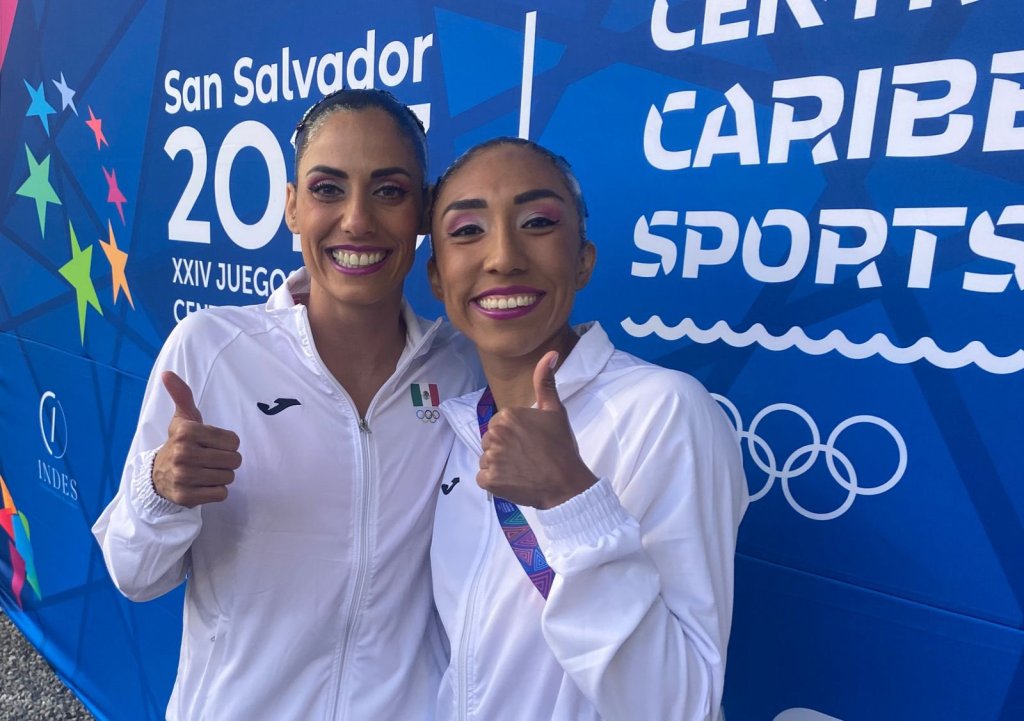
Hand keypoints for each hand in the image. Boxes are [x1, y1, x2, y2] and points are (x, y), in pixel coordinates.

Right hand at [152, 371, 240, 506]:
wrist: (158, 476)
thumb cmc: (180, 442)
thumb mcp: (183, 418)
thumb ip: (182, 395)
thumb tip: (167, 374)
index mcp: (187, 432)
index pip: (234, 441)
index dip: (227, 443)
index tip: (211, 444)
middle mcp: (184, 454)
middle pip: (234, 460)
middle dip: (226, 460)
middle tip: (209, 459)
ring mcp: (184, 477)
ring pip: (228, 477)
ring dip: (221, 476)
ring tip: (205, 471)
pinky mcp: (186, 497)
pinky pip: (221, 494)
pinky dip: (215, 491)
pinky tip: (201, 485)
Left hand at [477, 351, 596, 509]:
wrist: (566, 484)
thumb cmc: (561, 447)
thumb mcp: (555, 411)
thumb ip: (546, 382)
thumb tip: (550, 353)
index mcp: (507, 415)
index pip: (500, 425)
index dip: (514, 435)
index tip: (531, 443)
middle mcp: (495, 433)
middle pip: (490, 441)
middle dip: (504, 449)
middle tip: (527, 457)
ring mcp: (491, 458)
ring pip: (486, 459)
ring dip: (499, 466)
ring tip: (522, 470)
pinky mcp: (489, 480)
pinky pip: (484, 478)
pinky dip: (496, 482)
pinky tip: (514, 481)